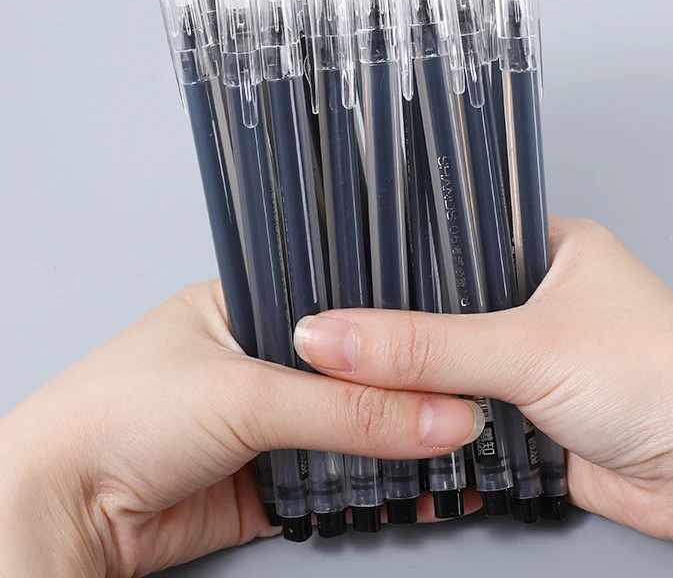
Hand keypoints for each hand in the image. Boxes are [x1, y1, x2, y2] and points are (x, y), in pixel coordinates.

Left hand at [0, 282, 483, 576]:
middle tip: (463, 395)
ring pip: (347, 428)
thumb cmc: (114, 416)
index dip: (397, 328)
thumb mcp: (247, 394)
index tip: (450, 344)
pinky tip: (408, 485)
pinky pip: (333, 480)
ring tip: (451, 442)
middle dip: (402, 390)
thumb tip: (438, 413)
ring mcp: (264, 422)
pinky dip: (368, 488)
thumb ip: (351, 409)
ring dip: (390, 443)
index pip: (345, 309)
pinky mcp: (266, 480)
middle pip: (351, 373)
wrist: (61, 513)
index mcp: (250, 306)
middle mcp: (260, 361)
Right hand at [294, 217, 672, 576]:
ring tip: (364, 373)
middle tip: (344, 330)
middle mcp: (545, 296)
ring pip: (456, 361)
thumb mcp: (525, 347)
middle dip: (407, 327)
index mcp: (553, 247)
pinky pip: (469, 409)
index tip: (346, 272)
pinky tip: (405, 419)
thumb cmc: (665, 379)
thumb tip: (336, 336)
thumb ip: (422, 345)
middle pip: (451, 305)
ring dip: (424, 379)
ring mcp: (539, 356)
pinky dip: (441, 420)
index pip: (458, 236)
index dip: (404, 256)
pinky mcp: (534, 410)